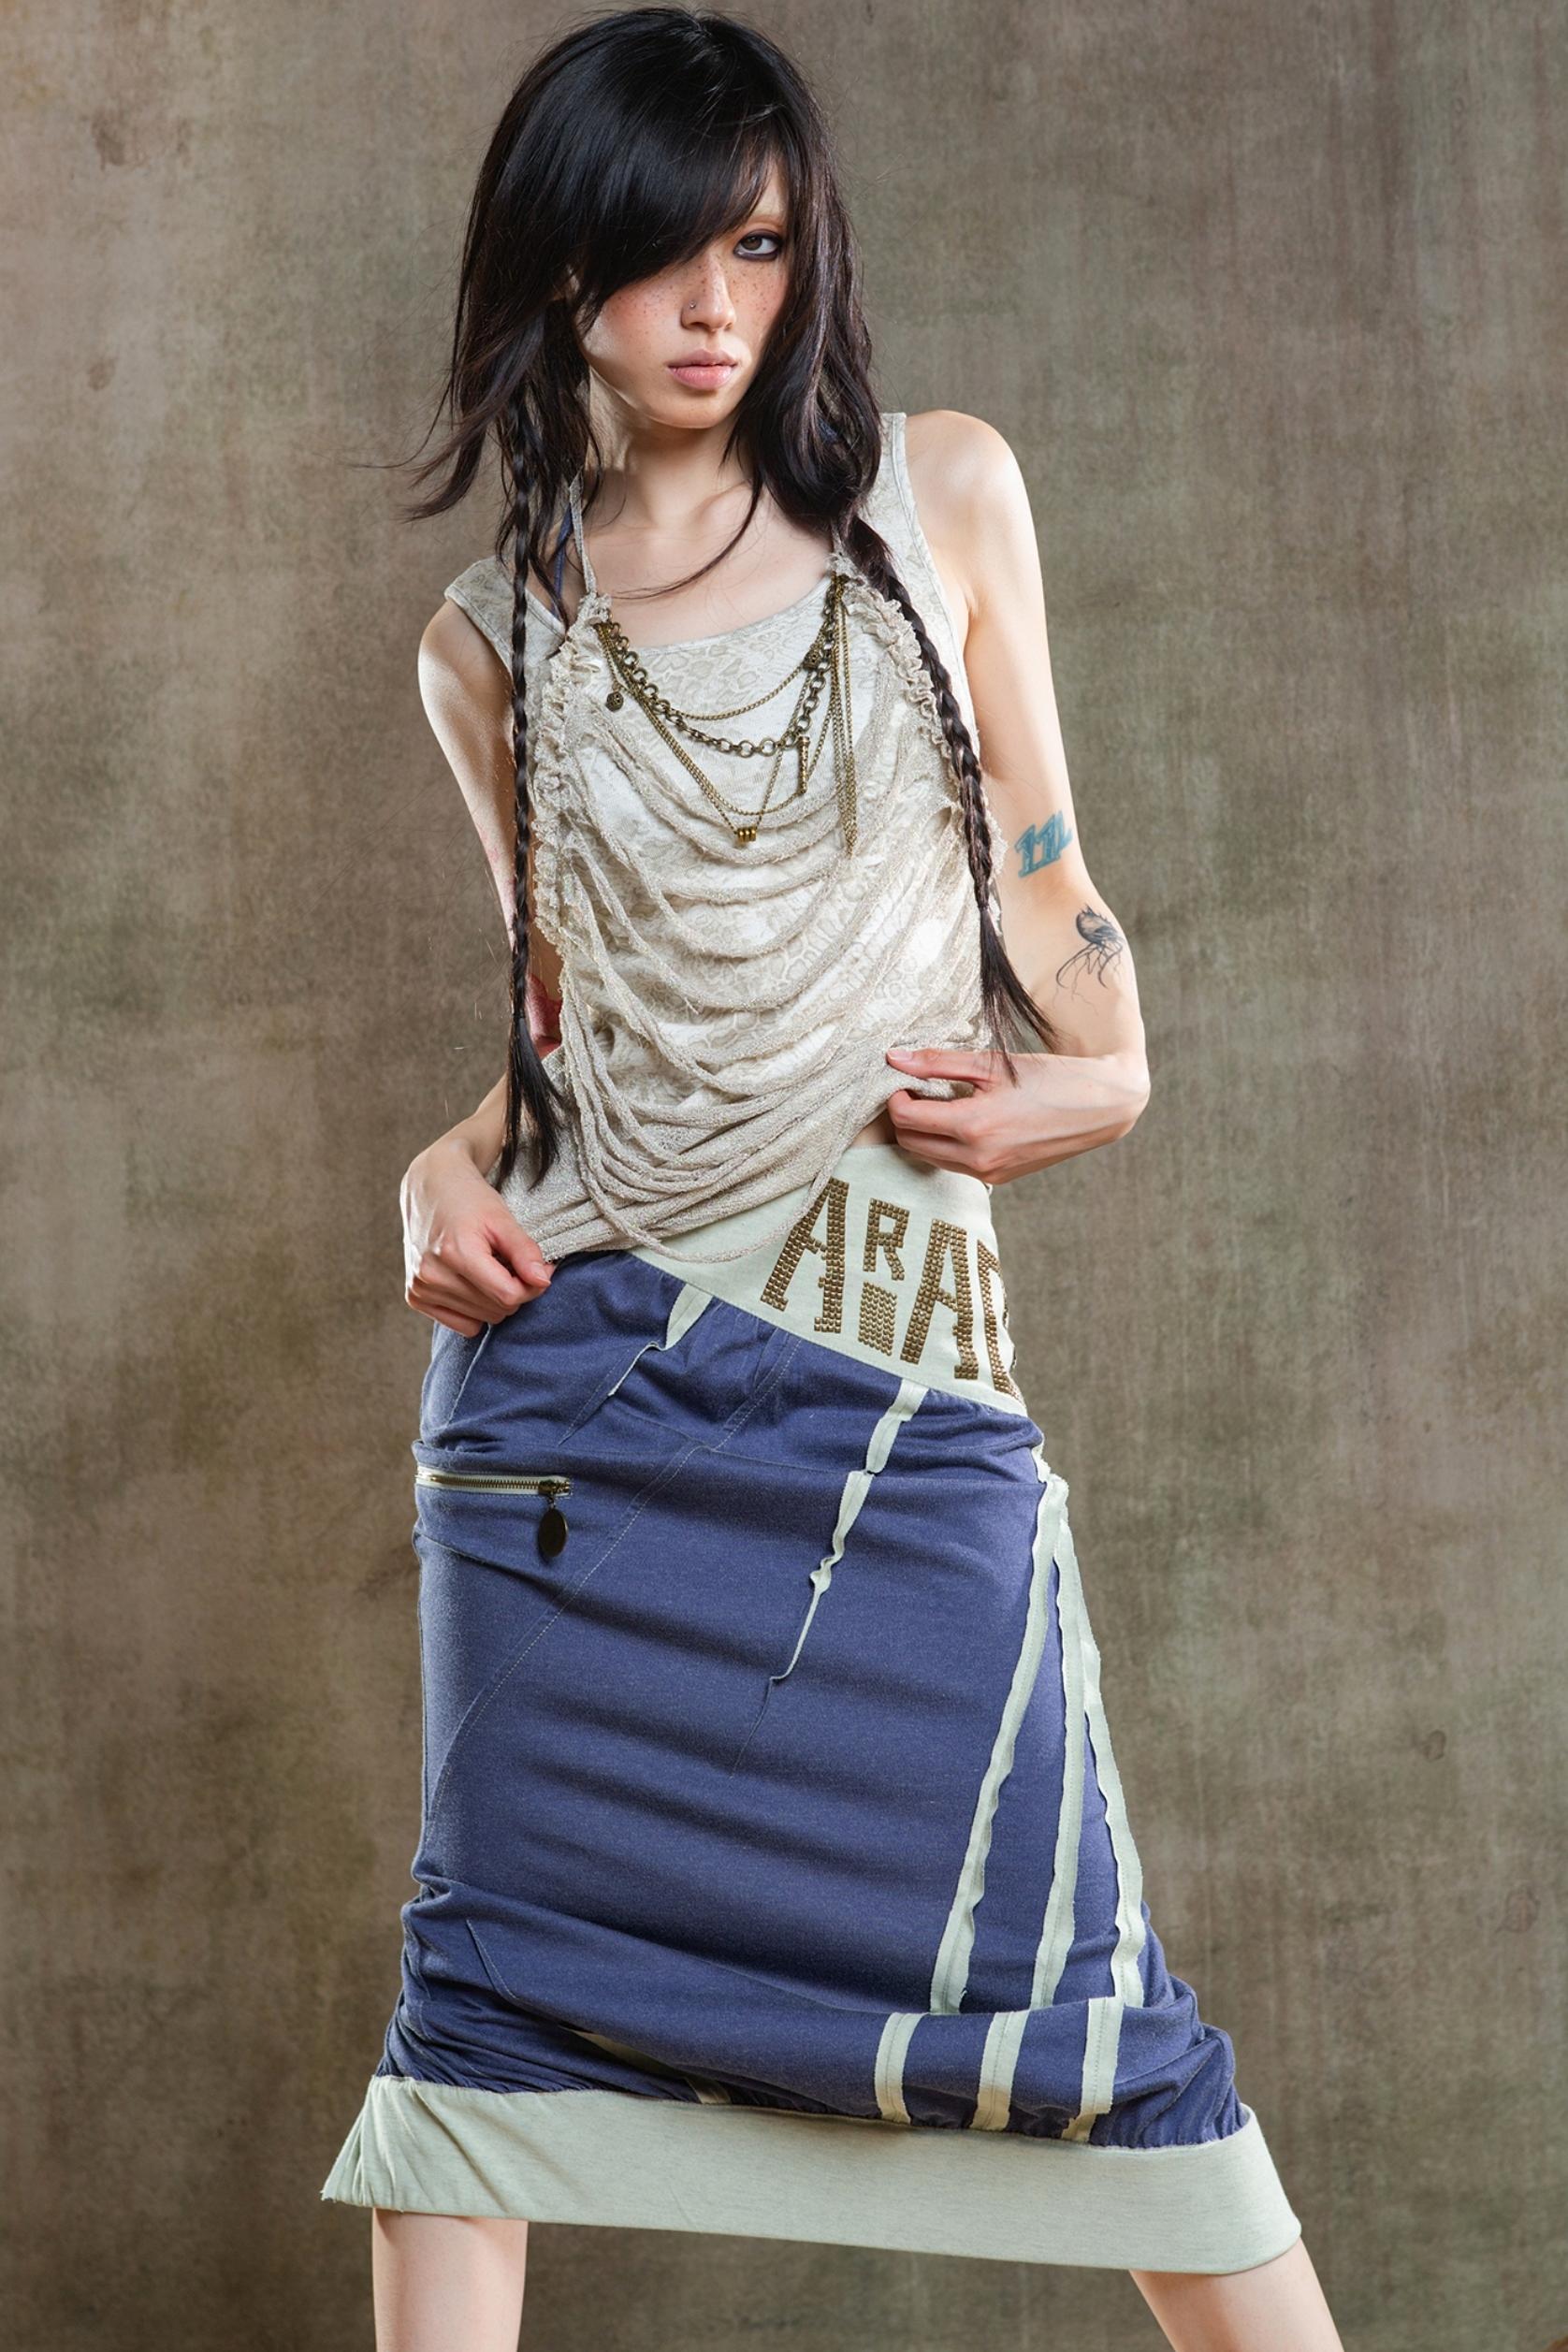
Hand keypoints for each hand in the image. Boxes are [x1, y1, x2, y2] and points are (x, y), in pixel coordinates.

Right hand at [401, 1138, 553, 1334]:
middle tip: (510, 1263)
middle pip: (497, 1309)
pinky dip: (474, 1310)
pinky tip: (471, 1282)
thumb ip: (524, 1252)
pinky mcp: (415, 1297)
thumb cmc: (469, 1199)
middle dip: (512, 1290)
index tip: (537, 1269)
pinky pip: (462, 1325)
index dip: (531, 1285)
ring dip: (493, 1299)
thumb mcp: (502, 1219)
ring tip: (487, 1268)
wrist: (429, 1188)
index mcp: (455, 1253)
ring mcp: (421, 1288)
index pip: (508, 1295)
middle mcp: (432, 1275)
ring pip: (483, 1319)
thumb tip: (543, 1282)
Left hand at [883, 1043, 1150, 1184]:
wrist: (1099, 1107)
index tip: (904, 1081)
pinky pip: (955, 1166)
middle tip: (919, 1091)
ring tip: (942, 1104)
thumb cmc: (1048, 1078)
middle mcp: (978, 1158)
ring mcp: (989, 1174)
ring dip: (925, 1133)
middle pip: (911, 1143)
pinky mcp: (999, 1180)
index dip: (896, 1098)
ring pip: (930, 1157)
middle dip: (905, 1117)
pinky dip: (947, 1145)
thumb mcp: (992, 1064)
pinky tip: (964, 1122)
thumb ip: (938, 1062)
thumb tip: (894, 1058)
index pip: (906, 1119)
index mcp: (973, 1126)